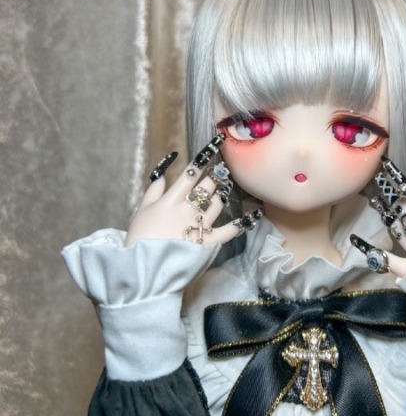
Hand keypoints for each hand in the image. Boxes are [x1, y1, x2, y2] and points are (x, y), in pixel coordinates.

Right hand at [126, 143, 260, 245]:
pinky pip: (230, 230)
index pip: (190, 174)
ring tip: (222, 191)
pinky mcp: (210, 242)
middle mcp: (188, 210)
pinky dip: (242, 222)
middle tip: (221, 170)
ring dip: (222, 195)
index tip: (214, 146)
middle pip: (207, 186)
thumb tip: (164, 172)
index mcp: (170, 200)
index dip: (203, 159)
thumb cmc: (140, 240)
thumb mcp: (141, 211)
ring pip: (218, 203)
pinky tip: (254, 214)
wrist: (146, 269)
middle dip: (215, 176)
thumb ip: (153, 190)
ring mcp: (201, 226)